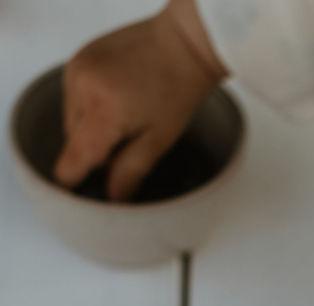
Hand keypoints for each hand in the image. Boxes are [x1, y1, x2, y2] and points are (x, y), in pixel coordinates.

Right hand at [54, 0, 226, 202]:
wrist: (183, 42)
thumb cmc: (178, 89)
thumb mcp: (158, 140)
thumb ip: (130, 171)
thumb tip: (112, 197)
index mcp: (103, 111)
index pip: (73, 157)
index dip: (75, 178)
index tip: (79, 189)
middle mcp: (82, 86)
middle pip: (73, 139)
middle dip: (95, 148)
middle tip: (129, 140)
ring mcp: (78, 67)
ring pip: (72, 118)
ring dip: (92, 126)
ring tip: (126, 114)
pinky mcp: (79, 57)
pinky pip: (74, 95)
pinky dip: (90, 104)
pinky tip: (117, 98)